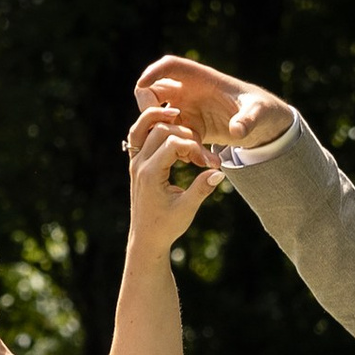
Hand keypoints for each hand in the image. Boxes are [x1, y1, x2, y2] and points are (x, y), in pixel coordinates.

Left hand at [122, 105, 220, 248]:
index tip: (211, 163)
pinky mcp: (136, 162)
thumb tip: (220, 171)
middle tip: (202, 152)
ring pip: (144, 126)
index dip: (196, 148)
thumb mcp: (187, 209)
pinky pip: (138, 135)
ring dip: (163, 120)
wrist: (146, 238)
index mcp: (151, 175)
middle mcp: (139, 164)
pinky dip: (151, 125)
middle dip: (186, 136)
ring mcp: (135, 162)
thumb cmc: (167, 226)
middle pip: (161, 130)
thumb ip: (201, 189)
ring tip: (182, 117)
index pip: (174, 144)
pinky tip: (170, 124)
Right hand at [135, 51, 294, 158]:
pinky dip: (188, 152)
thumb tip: (237, 131)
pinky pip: (177, 140)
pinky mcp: (191, 129)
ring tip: (197, 155)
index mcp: (202, 78)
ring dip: (170, 139)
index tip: (142, 84)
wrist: (265, 125)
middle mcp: (189, 92)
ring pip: (161, 121)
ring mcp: (187, 111)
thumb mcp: (258, 113)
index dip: (153, 72)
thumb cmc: (263, 109)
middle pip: (153, 91)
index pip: (170, 66)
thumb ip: (248, 120)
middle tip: (159, 130)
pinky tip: (208, 162)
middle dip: (149, 109)